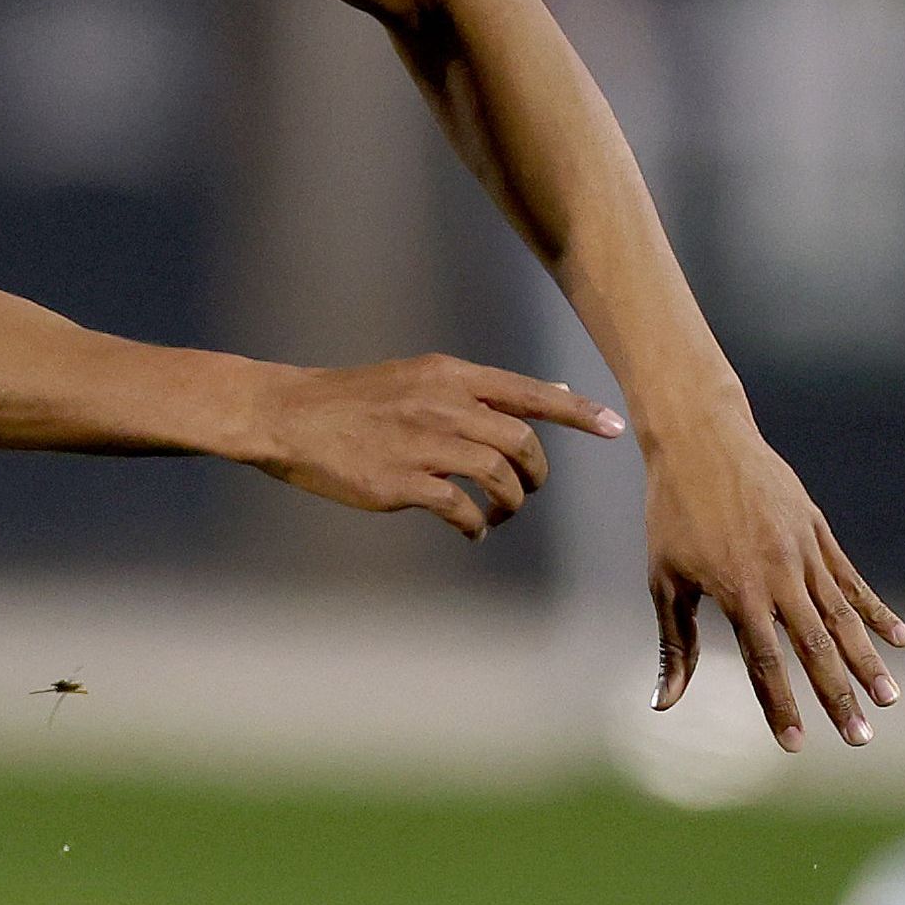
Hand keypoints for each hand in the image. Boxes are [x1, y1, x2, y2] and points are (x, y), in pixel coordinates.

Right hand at [229, 355, 616, 540]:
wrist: (290, 416)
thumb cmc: (356, 400)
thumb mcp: (422, 377)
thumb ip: (483, 389)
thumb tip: (551, 392)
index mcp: (449, 375)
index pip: (529, 393)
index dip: (578, 412)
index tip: (615, 428)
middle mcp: (442, 404)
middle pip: (521, 441)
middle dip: (536, 474)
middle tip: (527, 489)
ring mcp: (421, 443)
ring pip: (498, 476)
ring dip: (510, 503)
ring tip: (499, 515)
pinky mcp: (401, 481)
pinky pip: (460, 507)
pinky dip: (475, 524)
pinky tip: (470, 529)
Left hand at [641, 411, 904, 748]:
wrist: (701, 437)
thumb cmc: (672, 513)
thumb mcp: (664, 578)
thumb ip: (674, 644)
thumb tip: (663, 703)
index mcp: (737, 590)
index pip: (765, 661)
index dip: (780, 704)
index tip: (794, 744)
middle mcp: (778, 574)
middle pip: (815, 646)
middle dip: (838, 695)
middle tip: (860, 737)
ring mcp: (803, 551)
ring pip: (842, 616)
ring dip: (867, 660)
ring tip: (890, 698)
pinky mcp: (817, 531)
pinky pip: (851, 579)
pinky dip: (876, 610)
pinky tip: (901, 639)